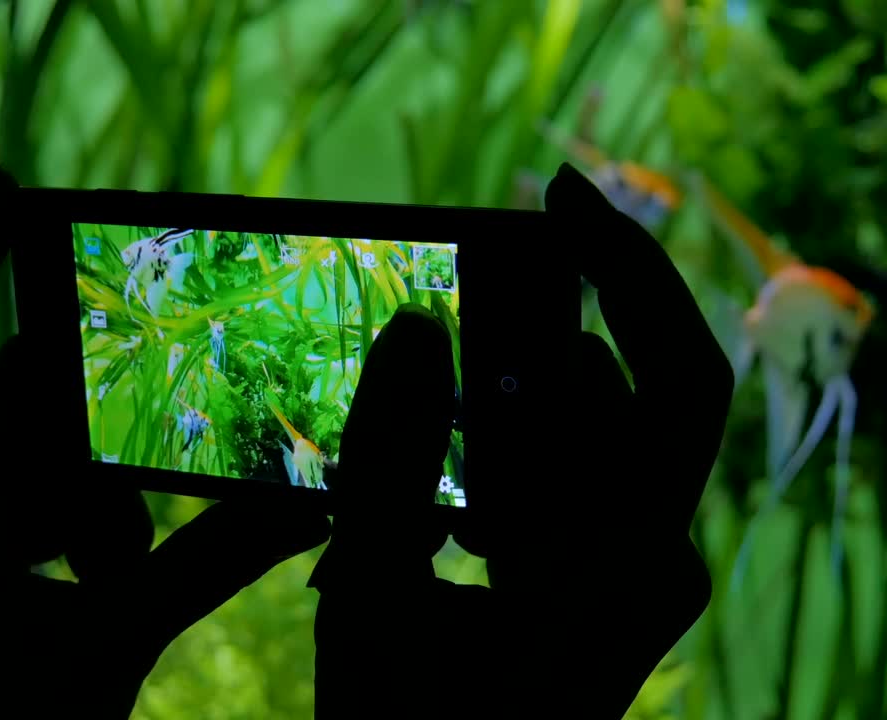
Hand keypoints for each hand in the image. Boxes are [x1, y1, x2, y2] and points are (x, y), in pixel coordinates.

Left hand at [0, 170, 330, 717]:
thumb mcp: (112, 642)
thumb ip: (211, 568)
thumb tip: (312, 504)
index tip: (11, 199)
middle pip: (8, 400)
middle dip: (88, 411)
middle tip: (163, 398)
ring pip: (40, 460)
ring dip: (99, 496)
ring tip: (121, 566)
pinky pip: (49, 511)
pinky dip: (95, 533)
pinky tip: (119, 585)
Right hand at [310, 163, 733, 717]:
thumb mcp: (373, 596)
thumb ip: (389, 459)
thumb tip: (415, 326)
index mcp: (624, 565)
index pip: (672, 379)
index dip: (629, 271)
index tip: (552, 197)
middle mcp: (650, 560)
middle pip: (621, 392)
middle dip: (532, 330)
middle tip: (441, 302)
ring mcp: (626, 573)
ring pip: (582, 434)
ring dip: (499, 406)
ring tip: (415, 472)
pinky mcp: (593, 578)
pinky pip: (562, 475)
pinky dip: (500, 451)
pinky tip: (433, 504)